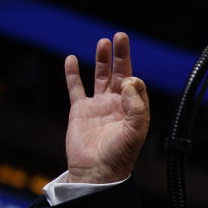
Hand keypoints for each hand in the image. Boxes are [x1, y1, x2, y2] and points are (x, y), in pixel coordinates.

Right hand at [64, 32, 148, 183]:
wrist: (95, 172)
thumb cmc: (119, 156)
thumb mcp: (135, 132)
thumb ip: (136, 107)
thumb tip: (128, 81)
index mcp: (134, 110)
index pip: (136, 85)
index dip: (133, 79)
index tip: (127, 82)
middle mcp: (118, 105)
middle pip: (120, 73)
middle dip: (121, 55)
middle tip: (120, 36)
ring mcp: (98, 106)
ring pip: (100, 77)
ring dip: (102, 60)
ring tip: (104, 42)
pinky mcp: (80, 110)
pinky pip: (76, 88)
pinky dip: (72, 73)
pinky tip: (71, 59)